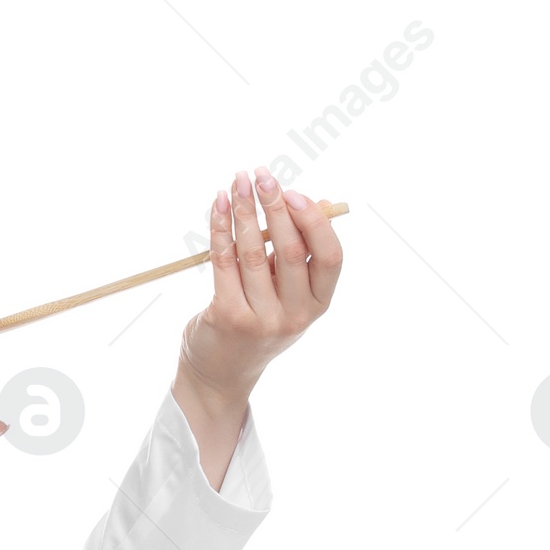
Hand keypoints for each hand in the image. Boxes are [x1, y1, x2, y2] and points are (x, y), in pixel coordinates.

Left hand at [170, 168, 342, 486]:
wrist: (220, 374)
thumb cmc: (258, 322)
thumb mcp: (287, 296)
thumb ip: (296, 256)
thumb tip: (307, 200)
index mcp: (317, 305)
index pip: (330, 258)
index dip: (314, 222)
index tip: (295, 193)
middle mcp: (294, 316)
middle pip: (291, 251)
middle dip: (276, 207)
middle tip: (263, 175)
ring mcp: (260, 320)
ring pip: (253, 252)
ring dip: (244, 210)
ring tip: (238, 182)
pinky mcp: (227, 317)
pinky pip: (224, 261)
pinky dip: (220, 228)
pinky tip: (220, 204)